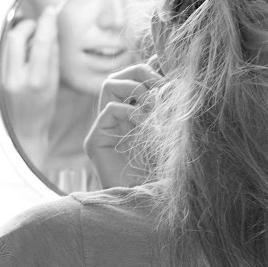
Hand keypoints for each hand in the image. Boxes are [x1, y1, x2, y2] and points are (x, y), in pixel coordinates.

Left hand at [0, 7, 59, 160]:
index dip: (47, 23)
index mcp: (37, 80)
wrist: (24, 131)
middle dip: (28, 25)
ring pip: (8, 43)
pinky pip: (4, 52)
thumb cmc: (43, 112)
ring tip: (32, 40)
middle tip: (38, 25)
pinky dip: (15, 46)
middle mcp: (17, 78)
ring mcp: (3, 77)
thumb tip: (51, 34)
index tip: (50, 12)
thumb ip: (52, 57)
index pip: (42, 42)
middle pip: (17, 37)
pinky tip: (23, 52)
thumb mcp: (55, 84)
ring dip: (20, 35)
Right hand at [84, 61, 160, 188]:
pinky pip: (108, 109)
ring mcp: (103, 127)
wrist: (151, 199)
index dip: (151, 67)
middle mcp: (116, 115)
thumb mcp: (172, 126)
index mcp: (134, 109)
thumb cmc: (166, 167)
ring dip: (135, 88)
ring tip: (153, 104)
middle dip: (143, 73)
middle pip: (121, 74)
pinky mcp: (95, 141)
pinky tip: (144, 122)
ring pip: (108, 84)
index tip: (169, 70)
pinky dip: (129, 110)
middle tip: (162, 85)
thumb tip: (170, 67)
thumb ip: (169, 101)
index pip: (136, 75)